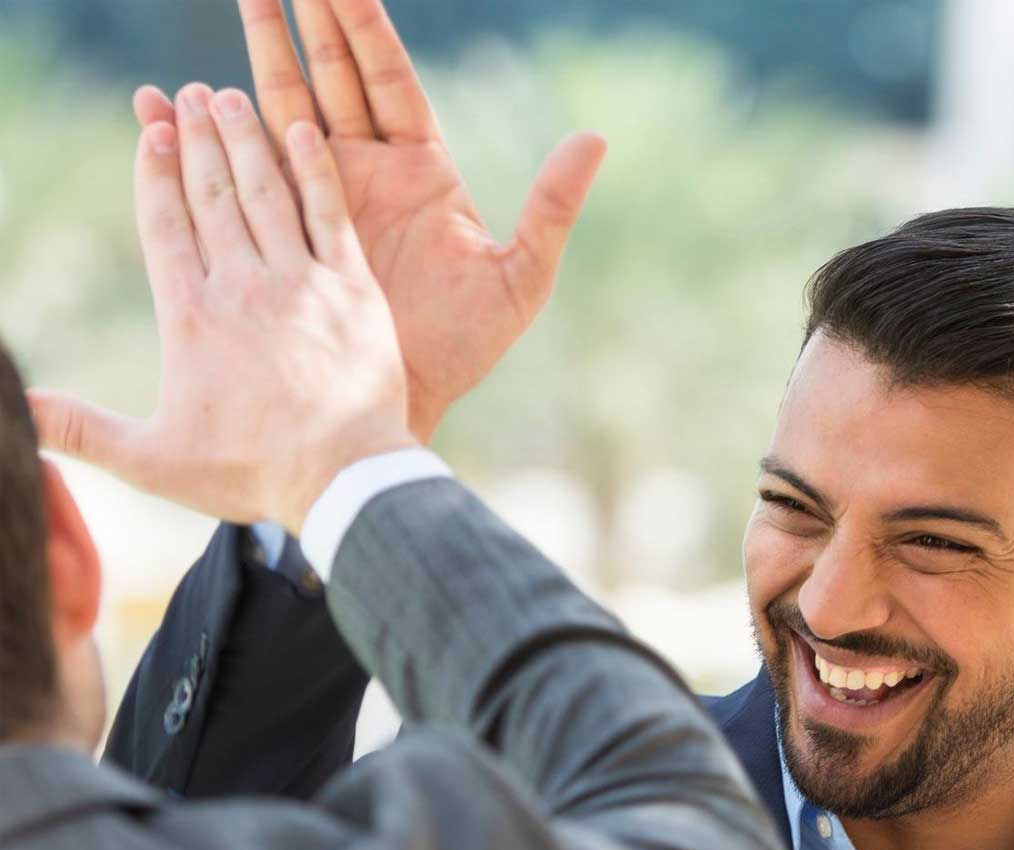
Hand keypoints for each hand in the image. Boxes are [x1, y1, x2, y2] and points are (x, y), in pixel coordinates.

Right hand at [31, 87, 414, 531]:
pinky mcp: (353, 288)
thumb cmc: (252, 473)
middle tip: (186, 96)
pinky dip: (314, 170)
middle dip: (196, 140)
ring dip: (244, 140)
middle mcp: (242, 286)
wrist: (343, 478)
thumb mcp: (153, 459)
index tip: (152, 133)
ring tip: (229, 97)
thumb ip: (82, 429)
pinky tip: (303, 132)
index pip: (165, 226)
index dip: (156, 175)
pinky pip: (330, 215)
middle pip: (212, 195)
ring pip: (265, 192)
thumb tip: (17, 412)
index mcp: (191, 317)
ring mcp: (300, 282)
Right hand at [132, 0, 606, 442]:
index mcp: (422, 167)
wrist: (404, 400)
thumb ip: (553, 207)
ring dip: (256, 56)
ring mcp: (319, 191)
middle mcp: (367, 167)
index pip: (389, 77)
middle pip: (331, 76)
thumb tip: (595, 138)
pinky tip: (172, 97)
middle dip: (304, 20)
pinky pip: (240, 165)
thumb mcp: (521, 278)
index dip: (364, 27)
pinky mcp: (280, 223)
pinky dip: (207, 131)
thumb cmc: (466, 346)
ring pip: (282, 106)